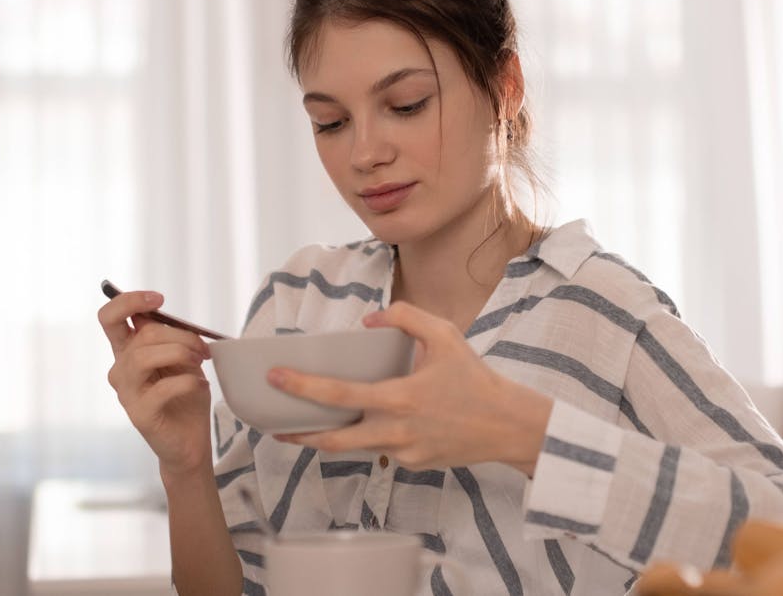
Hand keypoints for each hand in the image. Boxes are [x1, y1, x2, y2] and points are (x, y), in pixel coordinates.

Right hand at [99, 290, 214, 473]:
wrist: (190, 442)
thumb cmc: (186, 398)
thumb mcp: (180, 360)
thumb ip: (168, 338)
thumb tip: (160, 313)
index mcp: (127, 352)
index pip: (109, 317)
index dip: (129, 301)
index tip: (159, 299)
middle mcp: (120, 370)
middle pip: (142, 335)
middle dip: (180, 335)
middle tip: (203, 348)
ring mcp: (126, 393)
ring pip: (145, 357)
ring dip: (181, 353)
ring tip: (200, 362)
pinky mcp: (140, 414)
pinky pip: (164, 387)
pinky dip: (188, 381)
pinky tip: (200, 385)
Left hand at [269, 302, 553, 475]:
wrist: (509, 426)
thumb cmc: (477, 379)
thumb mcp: (445, 335)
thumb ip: (406, 317)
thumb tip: (369, 319)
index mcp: (399, 398)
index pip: (338, 394)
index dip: (301, 386)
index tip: (275, 377)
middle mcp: (396, 431)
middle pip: (332, 441)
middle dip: (298, 434)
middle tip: (273, 425)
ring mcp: (403, 453)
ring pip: (353, 449)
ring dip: (326, 440)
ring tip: (304, 428)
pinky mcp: (413, 464)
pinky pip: (381, 450)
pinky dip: (369, 437)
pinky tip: (367, 425)